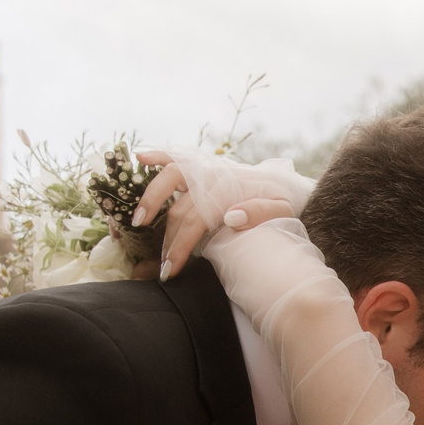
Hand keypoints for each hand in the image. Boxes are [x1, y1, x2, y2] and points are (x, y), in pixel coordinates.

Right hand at [132, 152, 312, 281]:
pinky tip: (141, 157)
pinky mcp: (203, 166)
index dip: (180, 246)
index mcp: (228, 192)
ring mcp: (206, 170)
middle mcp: (213, 179)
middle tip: (161, 263)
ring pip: (170, 179)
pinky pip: (178, 156)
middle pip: (179, 208)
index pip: (194, 221)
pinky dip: (159, 154)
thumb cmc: (282, 201)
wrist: (285, 184)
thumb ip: (260, 213)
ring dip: (152, 199)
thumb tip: (231, 218)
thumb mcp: (282, 210)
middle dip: (167, 238)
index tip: (171, 270)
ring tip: (138, 222)